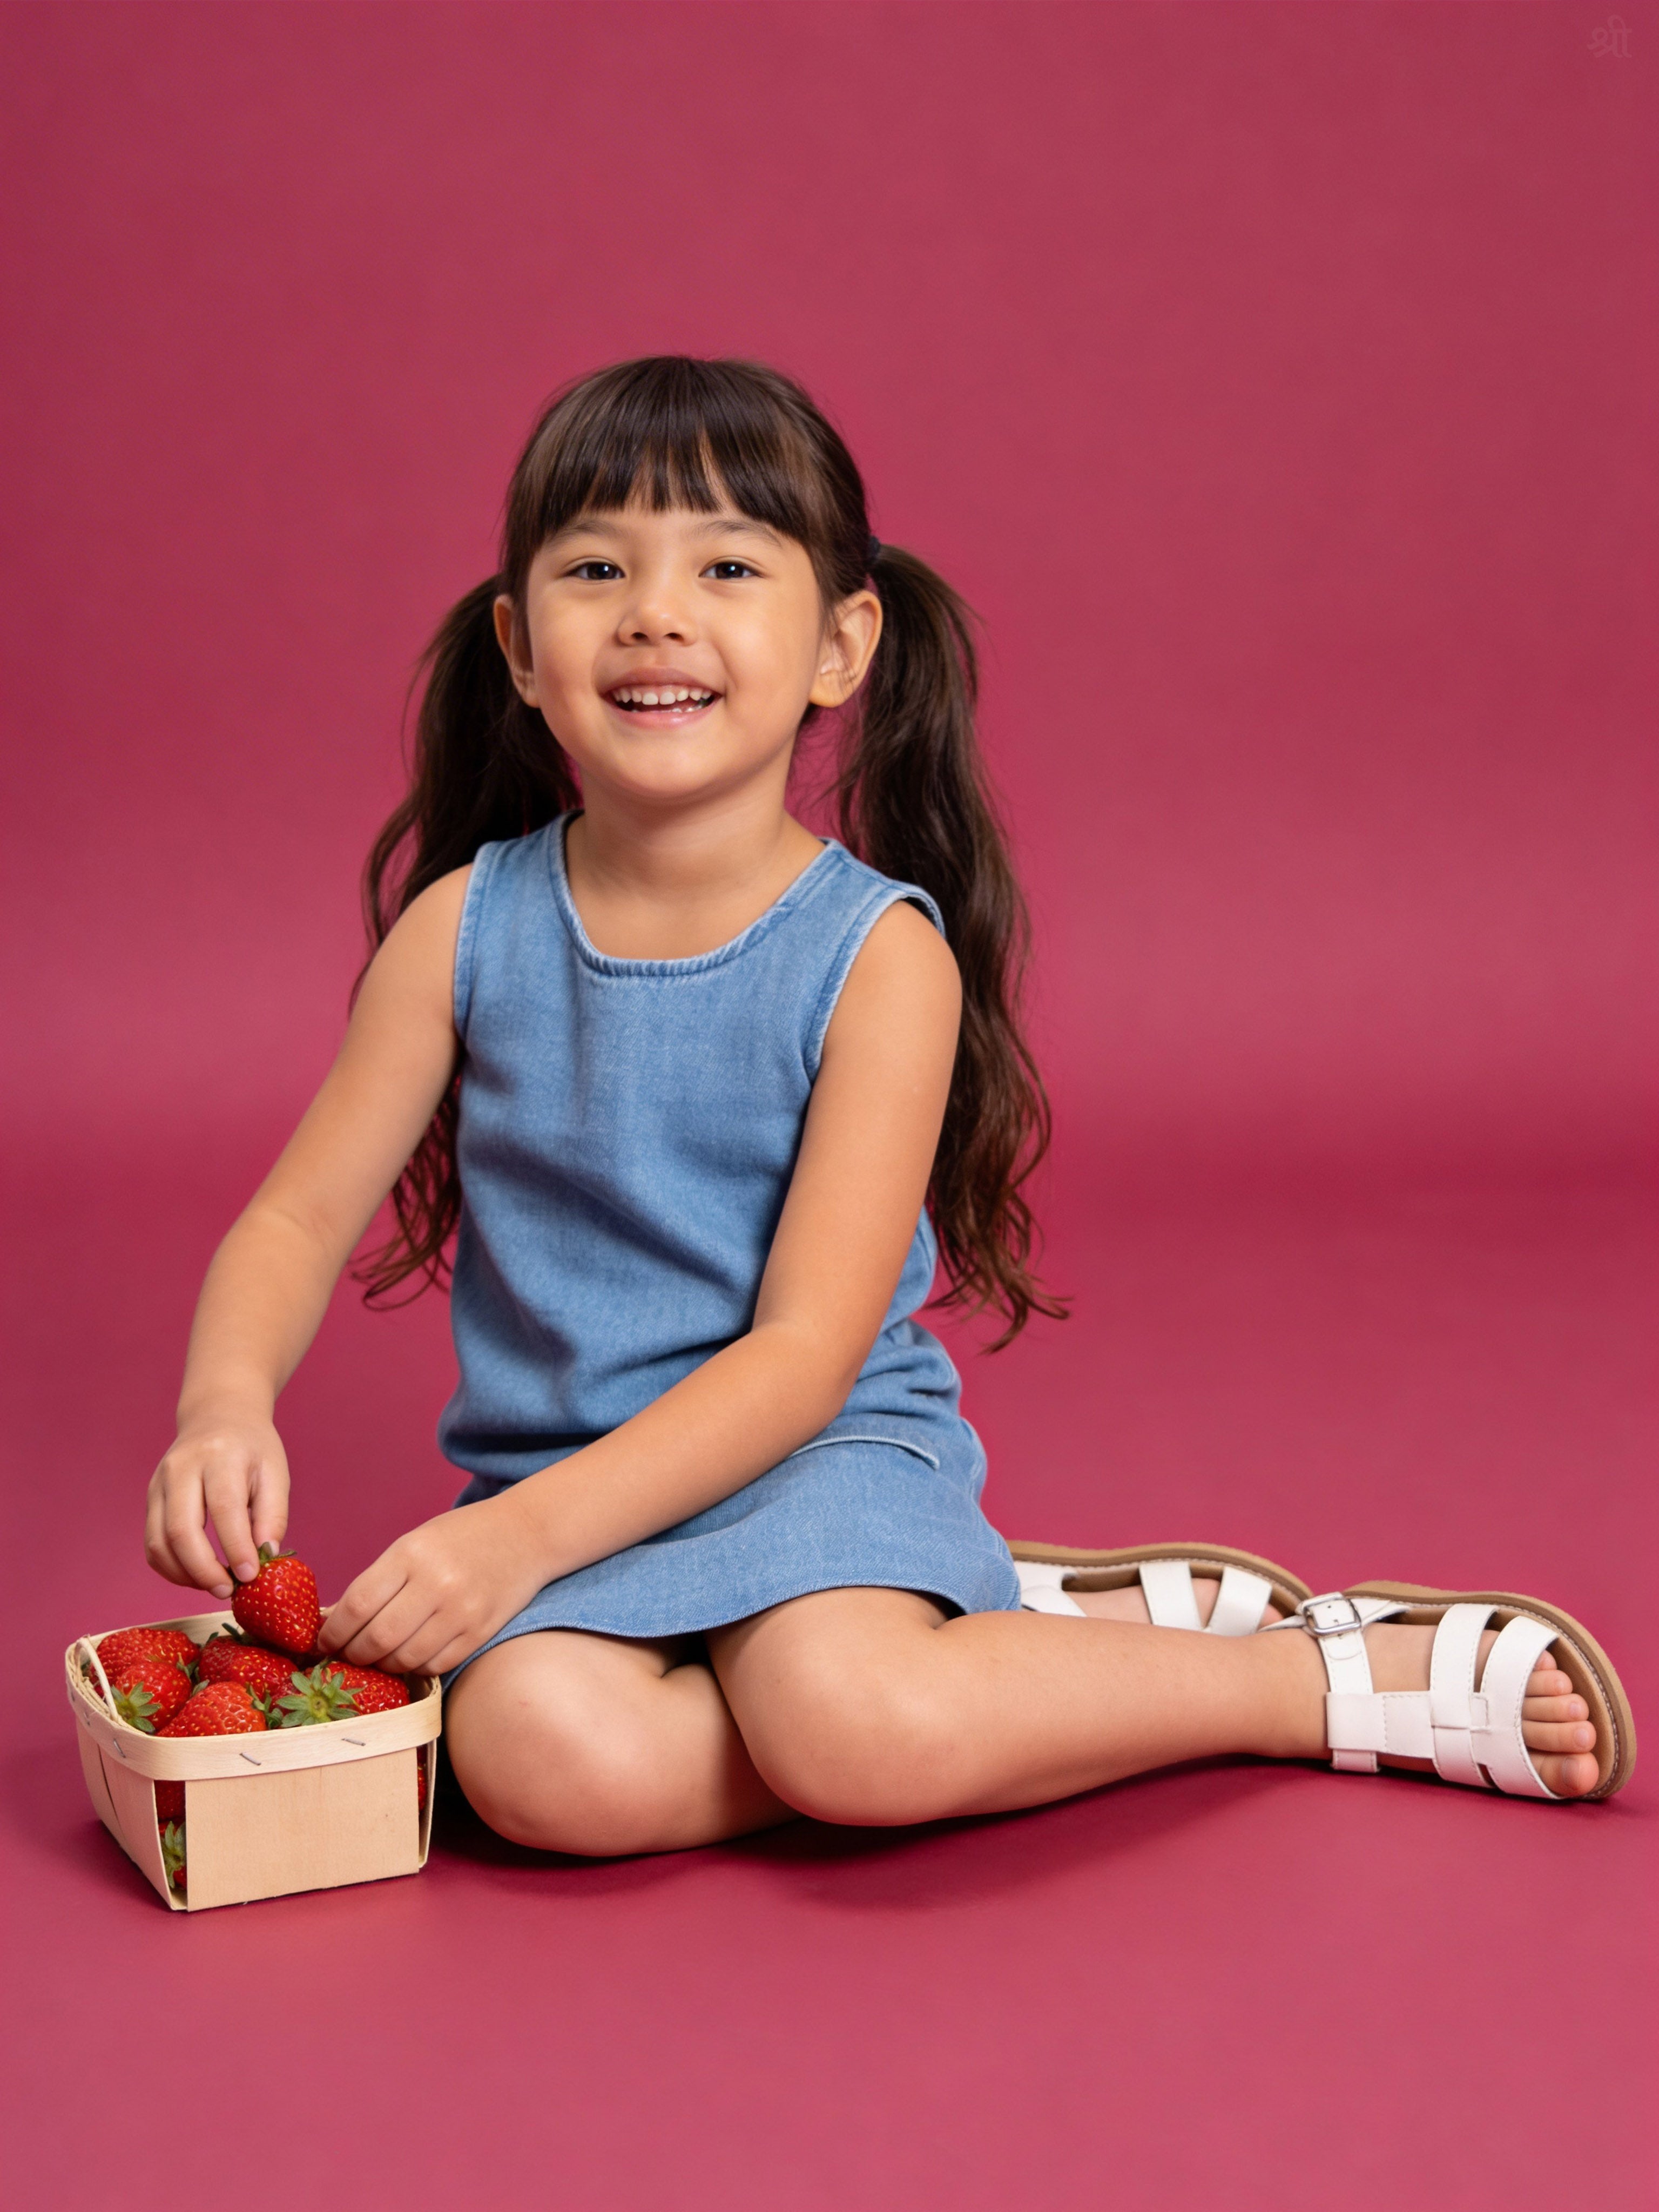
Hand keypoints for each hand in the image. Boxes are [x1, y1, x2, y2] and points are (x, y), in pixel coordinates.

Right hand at [146, 1414, 289, 1596]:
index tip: (250, 1576)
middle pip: (180, 1529)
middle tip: (227, 1590)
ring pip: (158, 1542)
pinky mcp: (150, 1498)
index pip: (223, 1508)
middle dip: (203, 1569)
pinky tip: (196, 1575)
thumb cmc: (252, 1448)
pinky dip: (171, 1568)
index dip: (235, 1547)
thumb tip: (266, 1556)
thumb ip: (273, 1514)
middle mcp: (182, 1468)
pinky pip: (151, 1543)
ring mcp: (159, 1483)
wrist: (218, 1415)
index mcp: (220, 1456)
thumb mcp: (275, 1472)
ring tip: (215, 1585)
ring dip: (184, 1574)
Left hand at [318, 1491, 551, 1676]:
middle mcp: (436, 1583)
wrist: (527, 1533)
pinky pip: (435, 1665)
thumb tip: (332, 1623)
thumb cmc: (461, 1537)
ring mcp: (461, 1610)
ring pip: (404, 1659)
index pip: (357, 1606)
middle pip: (377, 1639)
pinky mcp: (481, 1631)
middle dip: (354, 1654)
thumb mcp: (413, 1544)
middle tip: (348, 1655)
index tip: (324, 1642)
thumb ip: (376, 1582)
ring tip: (379, 1657)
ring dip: (384, 1665)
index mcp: (411, 1554)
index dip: (332, 1633)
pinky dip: (416, 1667)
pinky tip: (410, 1655)